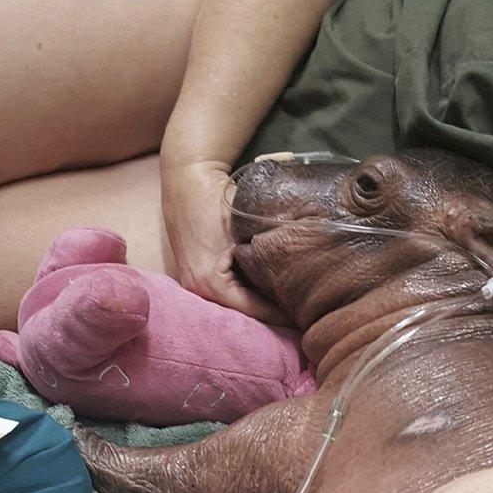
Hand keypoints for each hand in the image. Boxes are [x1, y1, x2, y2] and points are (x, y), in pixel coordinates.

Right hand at [160, 156, 287, 322]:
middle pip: (243, 310)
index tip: (305, 316)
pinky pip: (226, 289)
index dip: (281, 314)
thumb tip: (300, 275)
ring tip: (288, 303)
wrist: (187, 176)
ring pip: (235, 301)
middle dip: (271, 311)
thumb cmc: (217, 198)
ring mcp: (193, 282)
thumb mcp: (247, 228)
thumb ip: (268, 256)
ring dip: (259, 301)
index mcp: (210, 283)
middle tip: (301, 312)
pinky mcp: (194, 273)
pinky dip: (246, 289)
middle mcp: (197, 289)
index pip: (254, 310)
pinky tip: (267, 288)